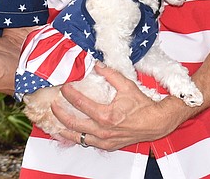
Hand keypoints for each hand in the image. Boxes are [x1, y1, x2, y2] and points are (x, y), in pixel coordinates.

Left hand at [52, 64, 186, 150]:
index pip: (80, 103)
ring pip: (78, 138)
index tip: (64, 88)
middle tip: (54, 104)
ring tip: (55, 124)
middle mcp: (103, 130)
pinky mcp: (108, 145)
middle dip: (59, 113)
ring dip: (65, 130)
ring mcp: (104, 140)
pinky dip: (78, 138)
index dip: (69, 94)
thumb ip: (111, 74)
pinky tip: (72, 133)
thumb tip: (98, 65)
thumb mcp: (127, 86)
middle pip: (73, 123)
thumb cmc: (143, 106)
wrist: (155, 123)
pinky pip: (88, 143)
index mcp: (106, 115)